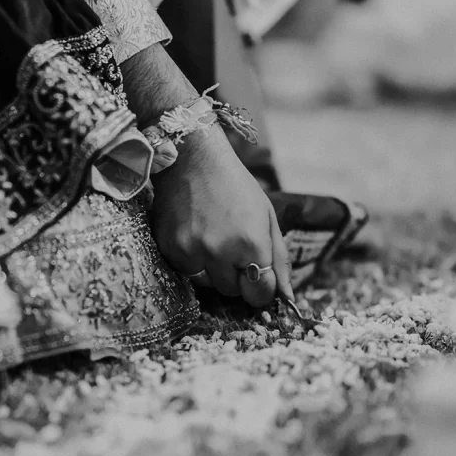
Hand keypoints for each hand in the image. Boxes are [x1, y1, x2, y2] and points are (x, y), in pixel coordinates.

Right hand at [150, 126, 294, 307]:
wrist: (191, 158)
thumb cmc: (235, 186)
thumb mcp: (267, 217)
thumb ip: (279, 259)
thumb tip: (287, 297)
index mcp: (250, 242)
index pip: (260, 293)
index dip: (261, 289)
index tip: (258, 279)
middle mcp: (219, 251)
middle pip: (232, 291)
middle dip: (236, 276)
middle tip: (233, 248)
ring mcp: (190, 251)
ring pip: (207, 284)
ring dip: (213, 270)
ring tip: (212, 239)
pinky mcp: (168, 248)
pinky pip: (185, 271)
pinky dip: (192, 260)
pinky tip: (194, 234)